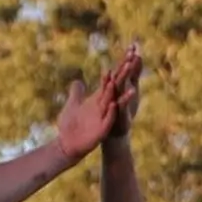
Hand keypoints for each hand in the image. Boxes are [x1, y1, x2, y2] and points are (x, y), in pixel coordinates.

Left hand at [55, 45, 140, 160]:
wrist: (67, 145)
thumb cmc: (70, 126)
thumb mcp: (73, 105)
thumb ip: (77, 93)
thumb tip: (78, 82)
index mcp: (98, 100)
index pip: (110, 82)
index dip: (118, 70)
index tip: (128, 56)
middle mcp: (103, 107)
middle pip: (115, 90)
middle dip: (123, 78)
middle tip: (134, 64)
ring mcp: (103, 118)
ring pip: (115, 105)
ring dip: (122, 97)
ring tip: (132, 87)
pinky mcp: (101, 130)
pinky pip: (108, 120)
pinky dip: (111, 112)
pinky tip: (114, 104)